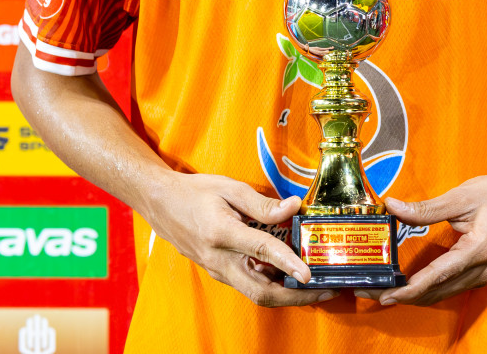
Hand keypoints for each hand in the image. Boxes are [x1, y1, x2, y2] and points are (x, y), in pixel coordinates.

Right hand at [141, 173, 338, 307]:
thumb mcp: (229, 188)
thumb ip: (262, 203)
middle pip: (262, 291)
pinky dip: (273, 286)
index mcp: (222, 233)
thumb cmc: (194, 193)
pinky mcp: (220, 273)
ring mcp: (218, 270)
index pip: (262, 251)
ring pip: (257, 293)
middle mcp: (219, 259)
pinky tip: (290, 276)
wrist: (160, 204)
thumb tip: (293, 207)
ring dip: (288, 295)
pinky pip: (249, 285)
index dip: (288, 263)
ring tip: (316, 288)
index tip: (309, 273)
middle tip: (326, 291)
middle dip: (297, 297)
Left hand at [364, 174, 486, 306]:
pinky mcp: (480, 272)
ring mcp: (482, 274)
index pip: (437, 276)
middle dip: (402, 295)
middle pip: (436, 291)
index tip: (387, 295)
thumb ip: (426, 207)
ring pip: (442, 293)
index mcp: (477, 250)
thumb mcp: (462, 196)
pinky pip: (449, 288)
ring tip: (384, 292)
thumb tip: (393, 207)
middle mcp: (480, 269)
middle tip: (371, 293)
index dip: (410, 289)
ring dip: (413, 295)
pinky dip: (427, 289)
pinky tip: (410, 286)